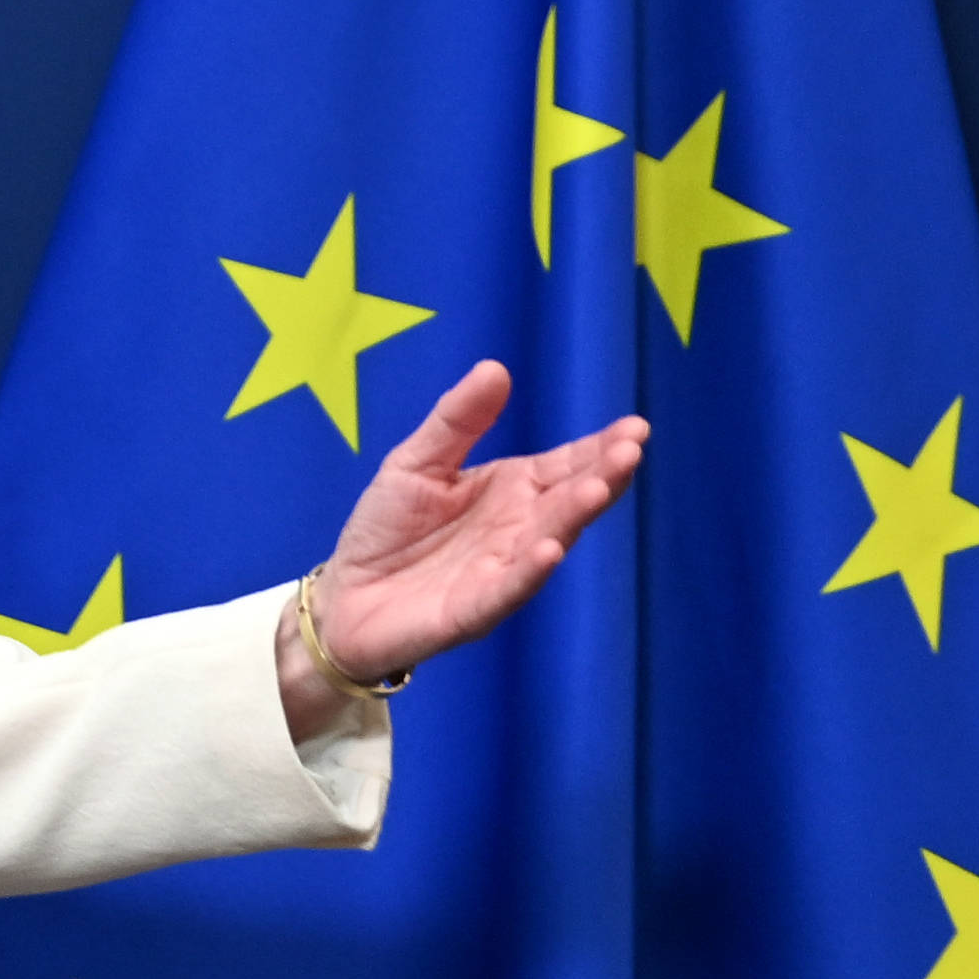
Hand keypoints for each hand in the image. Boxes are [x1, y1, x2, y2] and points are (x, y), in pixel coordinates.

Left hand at [292, 359, 648, 704]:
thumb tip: (496, 368)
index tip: (634, 427)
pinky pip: (505, 590)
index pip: (565, 465)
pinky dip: (528, 572)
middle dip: (601, 476)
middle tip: (630, 451)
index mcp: (512, 491)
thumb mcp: (416, 461)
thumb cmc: (388, 528)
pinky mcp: (472, 610)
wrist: (344, 597)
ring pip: (547, 542)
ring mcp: (500, 571)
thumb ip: (457, 421)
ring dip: (572, 518)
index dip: (599, 448)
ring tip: (597, 489)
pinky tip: (549, 551)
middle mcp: (518, 530)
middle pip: (567, 501)